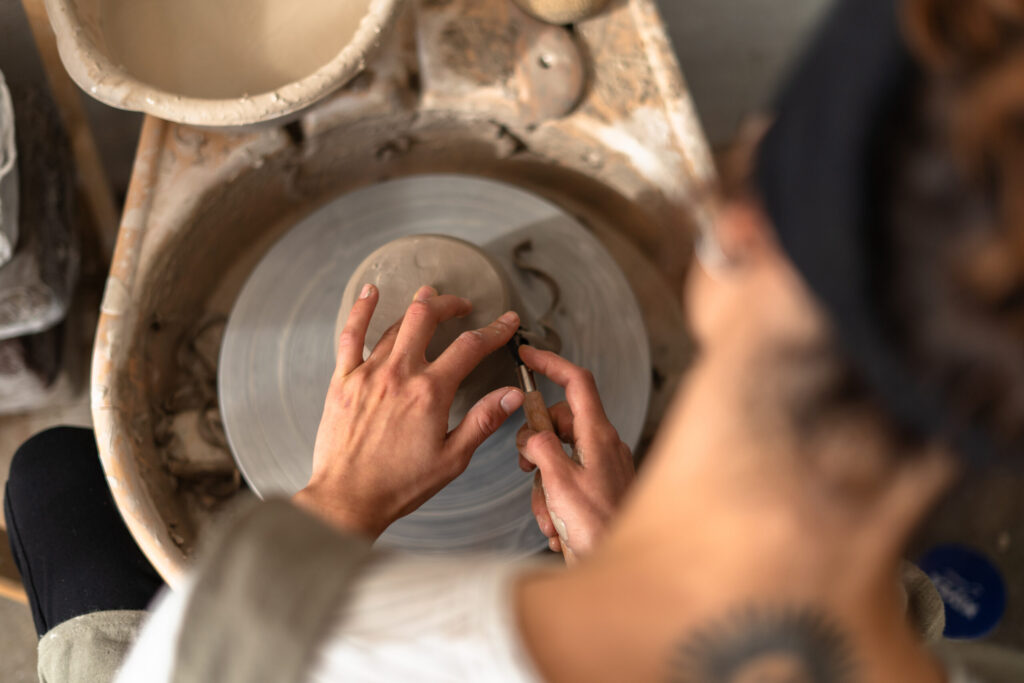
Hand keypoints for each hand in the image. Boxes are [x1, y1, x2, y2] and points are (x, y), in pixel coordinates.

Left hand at [294, 284, 524, 537]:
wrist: (348, 499)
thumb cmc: (400, 485)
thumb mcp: (452, 459)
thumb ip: (482, 421)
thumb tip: (512, 395)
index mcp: (430, 393)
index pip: (470, 347)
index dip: (494, 330)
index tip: (508, 321)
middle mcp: (399, 374)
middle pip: (427, 318)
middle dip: (450, 304)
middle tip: (462, 306)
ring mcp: (368, 374)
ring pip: (395, 325)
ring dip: (416, 306)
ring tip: (430, 297)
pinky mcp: (343, 381)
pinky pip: (350, 336)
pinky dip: (361, 310)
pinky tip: (369, 292)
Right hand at [516, 346, 634, 557]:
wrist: (627, 570)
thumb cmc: (599, 530)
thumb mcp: (559, 484)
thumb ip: (540, 448)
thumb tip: (532, 434)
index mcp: (598, 436)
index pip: (576, 382)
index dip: (551, 363)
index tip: (528, 355)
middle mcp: (605, 445)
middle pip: (560, 421)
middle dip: (536, 445)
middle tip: (527, 469)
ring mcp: (605, 466)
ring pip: (560, 455)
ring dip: (544, 485)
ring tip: (550, 515)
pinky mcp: (601, 486)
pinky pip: (568, 479)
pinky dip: (555, 499)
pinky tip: (558, 526)